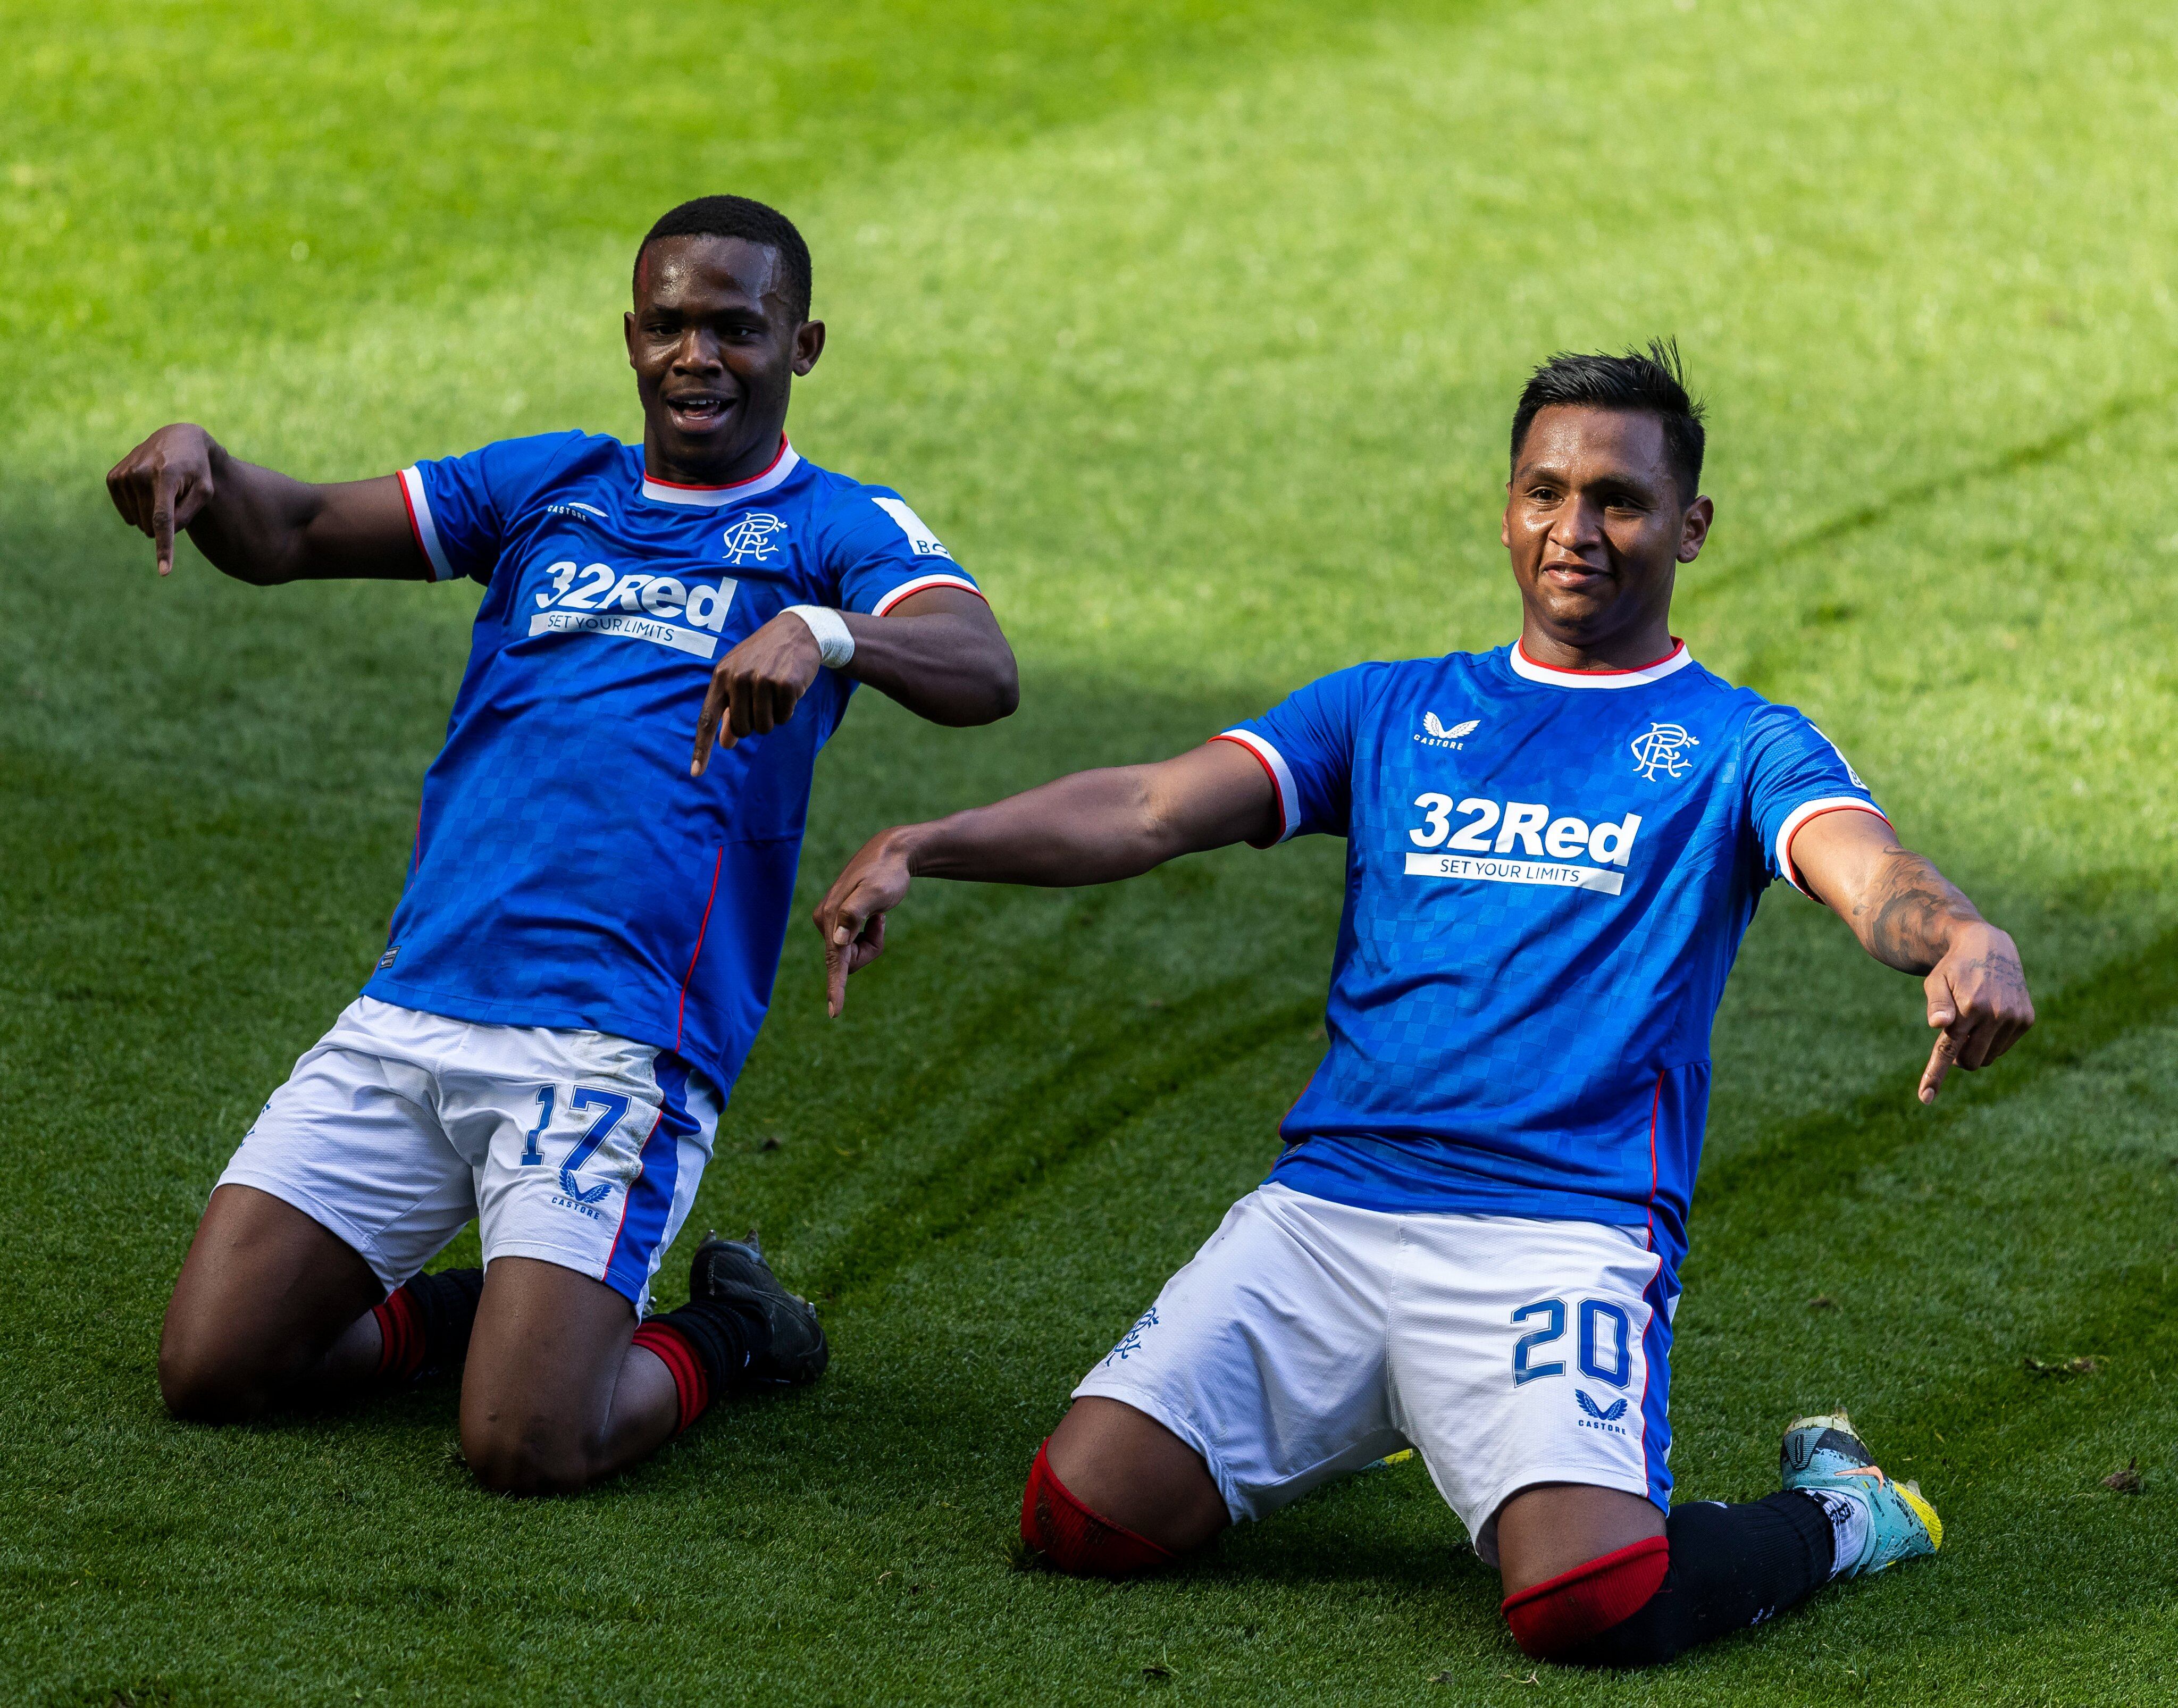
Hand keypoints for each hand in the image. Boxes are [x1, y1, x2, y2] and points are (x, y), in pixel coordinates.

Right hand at [107, 424, 218, 575]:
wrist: (177, 439)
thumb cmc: (197, 470)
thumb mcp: (204, 490)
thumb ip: (188, 514)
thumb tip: (163, 532)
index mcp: (165, 476)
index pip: (163, 519)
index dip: (164, 548)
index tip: (165, 571)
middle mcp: (139, 473)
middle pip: (152, 525)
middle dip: (166, 521)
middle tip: (176, 496)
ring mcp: (123, 475)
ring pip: (138, 522)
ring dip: (153, 514)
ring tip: (163, 489)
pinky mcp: (113, 478)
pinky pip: (126, 512)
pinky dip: (139, 509)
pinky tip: (148, 491)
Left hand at [690, 612, 825, 776]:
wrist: (796, 632)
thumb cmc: (764, 657)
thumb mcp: (740, 677)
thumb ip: (730, 710)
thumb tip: (725, 744)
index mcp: (721, 677)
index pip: (707, 719)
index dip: (702, 748)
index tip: (696, 773)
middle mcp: (737, 678)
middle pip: (742, 730)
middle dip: (754, 723)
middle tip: (763, 701)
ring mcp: (761, 680)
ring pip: (764, 727)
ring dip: (773, 717)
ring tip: (776, 693)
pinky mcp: (784, 684)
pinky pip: (784, 717)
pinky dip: (788, 708)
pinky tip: (789, 687)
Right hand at [812, 829, 916, 1016]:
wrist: (892, 853)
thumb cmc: (887, 874)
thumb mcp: (876, 893)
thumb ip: (855, 914)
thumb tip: (837, 941)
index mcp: (831, 918)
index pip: (835, 961)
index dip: (836, 989)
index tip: (835, 1013)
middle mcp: (824, 922)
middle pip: (847, 961)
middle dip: (869, 949)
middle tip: (881, 922)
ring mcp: (830, 922)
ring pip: (851, 953)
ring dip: (870, 941)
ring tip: (879, 917)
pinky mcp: (838, 920)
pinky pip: (854, 944)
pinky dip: (869, 935)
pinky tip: (876, 915)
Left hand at [1918, 921, 2034, 1103]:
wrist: (1989, 947)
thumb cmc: (1954, 968)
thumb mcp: (1936, 981)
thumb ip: (1937, 1005)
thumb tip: (1939, 1025)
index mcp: (1969, 1007)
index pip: (1949, 1050)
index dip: (1935, 1076)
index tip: (1925, 1098)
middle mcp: (1995, 1014)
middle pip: (1970, 1061)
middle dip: (1960, 1055)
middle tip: (1956, 1034)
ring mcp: (2014, 1018)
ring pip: (1988, 1057)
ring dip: (1976, 1048)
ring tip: (1973, 1019)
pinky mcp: (2026, 1019)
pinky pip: (2003, 1047)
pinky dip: (1992, 1040)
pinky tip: (1990, 1016)